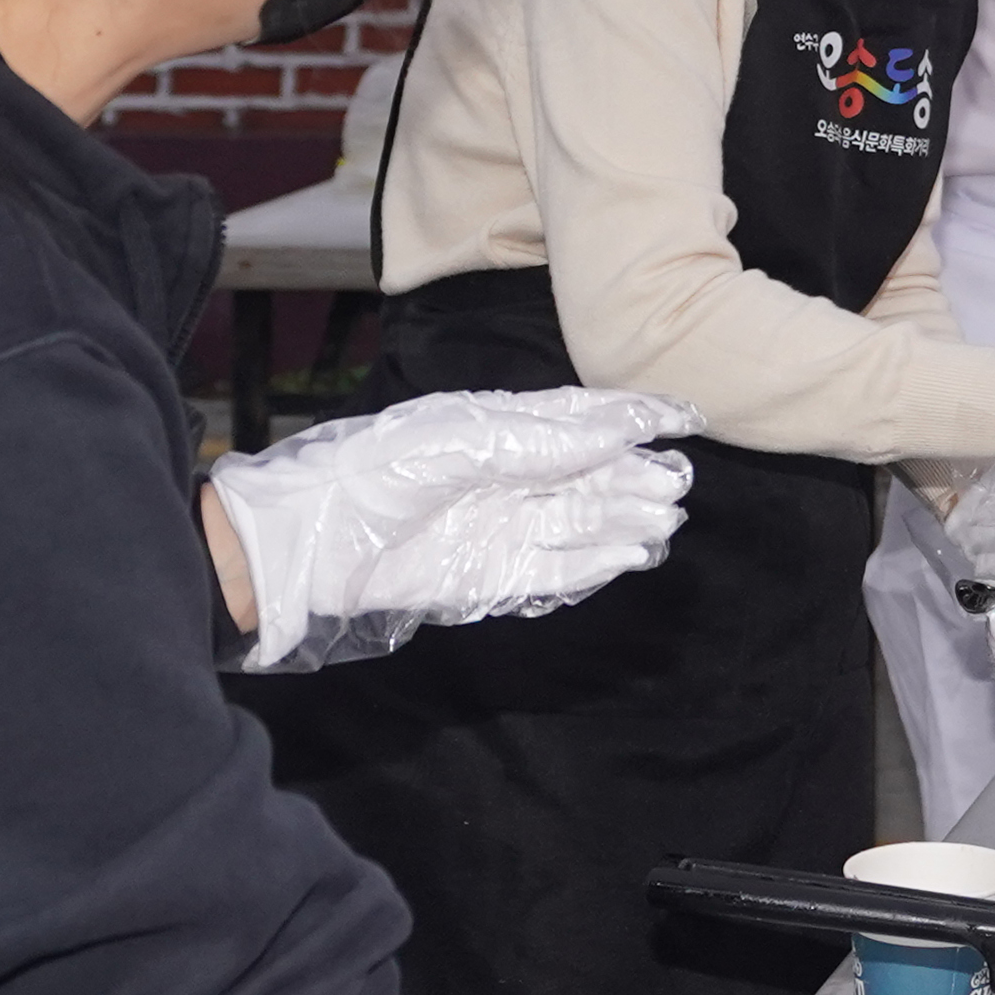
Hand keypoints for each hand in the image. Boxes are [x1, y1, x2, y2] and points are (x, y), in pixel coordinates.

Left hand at [201, 387, 696, 674]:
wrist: (309, 542)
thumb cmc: (377, 473)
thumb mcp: (460, 442)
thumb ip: (540, 440)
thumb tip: (617, 430)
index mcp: (499, 429)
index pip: (582, 419)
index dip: (635, 417)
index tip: (686, 418)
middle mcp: (508, 477)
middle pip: (589, 476)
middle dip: (636, 477)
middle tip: (677, 484)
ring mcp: (501, 527)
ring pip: (580, 523)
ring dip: (624, 521)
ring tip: (665, 522)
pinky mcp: (490, 577)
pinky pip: (555, 570)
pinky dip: (595, 564)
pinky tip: (630, 556)